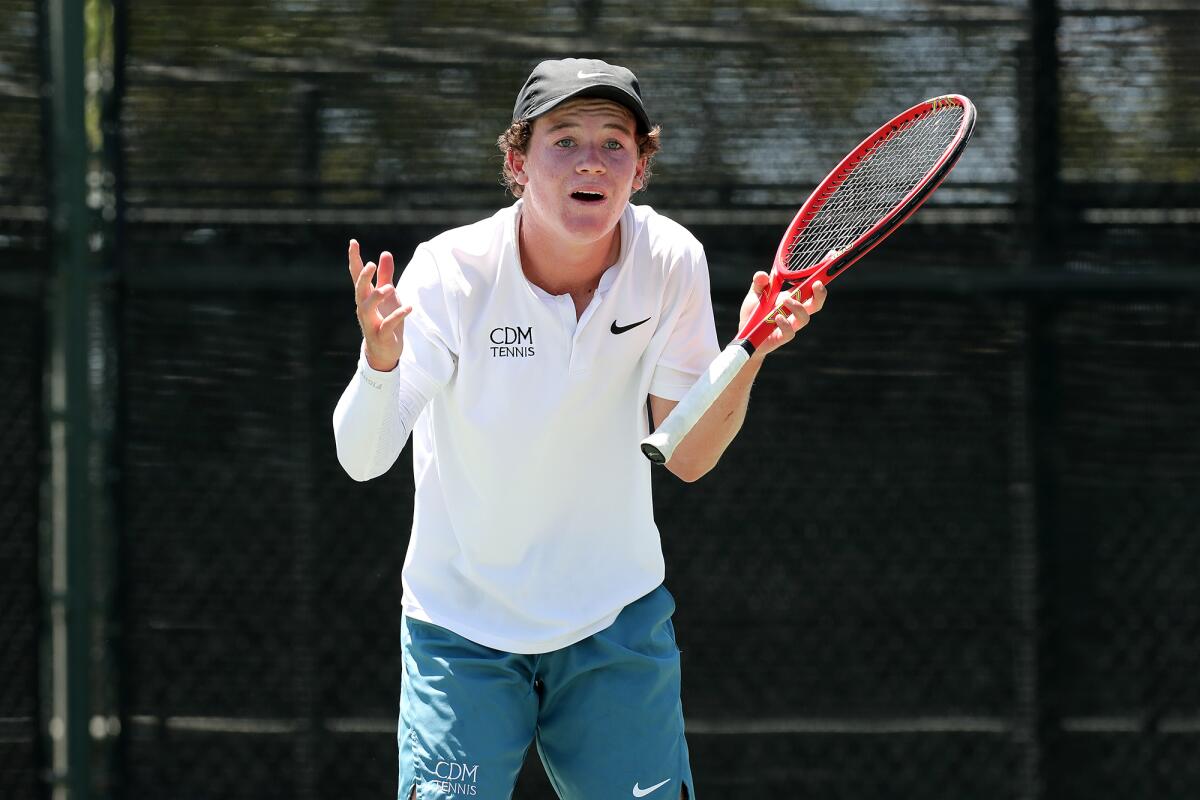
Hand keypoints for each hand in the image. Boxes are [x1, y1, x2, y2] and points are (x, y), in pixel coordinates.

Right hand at [349, 239, 411, 370]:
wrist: (384, 351)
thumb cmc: (384, 319)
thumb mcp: (388, 296)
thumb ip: (386, 275)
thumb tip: (385, 253)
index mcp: (365, 297)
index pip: (356, 276)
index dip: (354, 259)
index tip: (353, 242)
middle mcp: (364, 308)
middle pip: (359, 290)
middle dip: (363, 278)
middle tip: (371, 265)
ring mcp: (371, 323)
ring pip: (367, 308)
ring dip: (377, 297)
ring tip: (390, 288)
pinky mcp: (381, 335)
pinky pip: (387, 325)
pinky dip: (397, 316)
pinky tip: (409, 307)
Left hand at [739, 273, 826, 358]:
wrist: (744, 335)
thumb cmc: (753, 314)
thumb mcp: (754, 295)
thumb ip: (759, 283)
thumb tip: (762, 275)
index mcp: (790, 298)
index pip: (808, 290)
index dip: (817, 281)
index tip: (822, 272)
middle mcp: (793, 312)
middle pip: (815, 304)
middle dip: (820, 294)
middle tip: (817, 284)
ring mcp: (789, 325)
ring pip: (804, 318)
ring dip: (798, 308)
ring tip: (786, 301)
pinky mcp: (781, 338)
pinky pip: (790, 333)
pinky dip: (785, 324)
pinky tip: (777, 317)